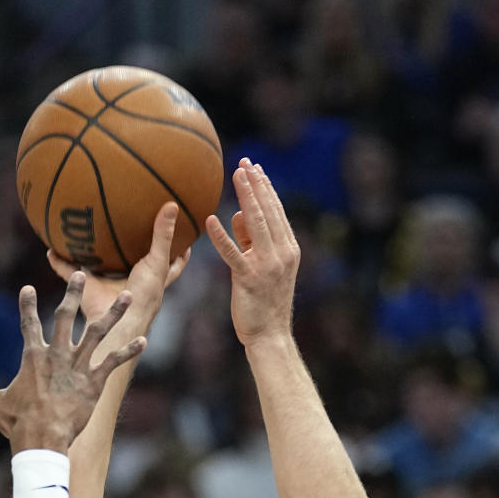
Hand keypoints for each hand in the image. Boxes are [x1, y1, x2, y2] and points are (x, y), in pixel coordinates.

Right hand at [0, 273, 145, 454]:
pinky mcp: (94, 382)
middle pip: (65, 317)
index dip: (26, 306)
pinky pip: (114, 362)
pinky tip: (143, 339)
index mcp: (33, 357)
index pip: (28, 324)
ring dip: (113, 313)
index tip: (27, 288)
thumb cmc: (18, 421)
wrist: (42, 438)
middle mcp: (57, 355)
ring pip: (98, 332)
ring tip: (128, 295)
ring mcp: (77, 367)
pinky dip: (128, 351)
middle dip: (74, 293)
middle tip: (83, 274)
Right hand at [47, 202, 191, 329]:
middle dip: (127, 250)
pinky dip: (59, 264)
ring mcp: (108, 287)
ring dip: (88, 256)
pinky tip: (50, 251)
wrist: (119, 322)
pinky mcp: (88, 290)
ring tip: (81, 235)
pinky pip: (69, 273)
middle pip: (131, 264)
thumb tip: (171, 204)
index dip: (178, 253)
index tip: (181, 236)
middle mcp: (130, 282)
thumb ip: (163, 236)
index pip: (172, 265)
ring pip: (97, 269)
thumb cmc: (144, 296)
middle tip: (126, 227)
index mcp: (153, 279)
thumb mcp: (157, 262)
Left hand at [206, 160, 299, 346]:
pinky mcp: (249, 279)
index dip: (265, 188)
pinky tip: (210, 220)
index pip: (275, 211)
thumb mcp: (261, 265)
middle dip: (256, 184)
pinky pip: (233, 253)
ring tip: (236, 176)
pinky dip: (221, 236)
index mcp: (288, 248)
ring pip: (256, 224)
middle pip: (267, 211)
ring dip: (245, 197)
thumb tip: (239, 213)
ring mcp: (267, 265)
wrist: (269, 334)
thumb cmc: (263, 301)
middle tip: (243, 163)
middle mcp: (282, 253)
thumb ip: (251, 239)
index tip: (254, 167)